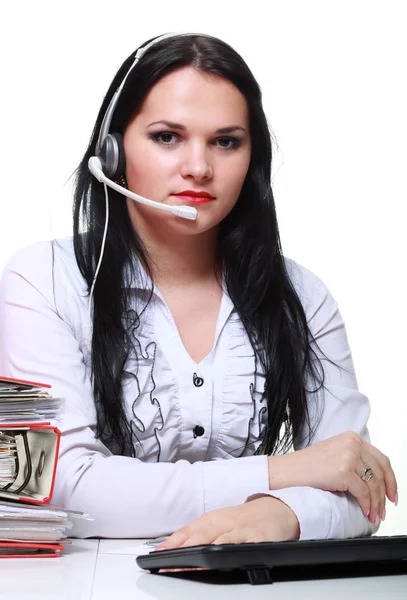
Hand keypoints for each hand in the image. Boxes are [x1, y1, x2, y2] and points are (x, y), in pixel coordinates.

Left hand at [155, 497, 299, 550]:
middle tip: (167, 562)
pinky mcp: (257, 538)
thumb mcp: (218, 522)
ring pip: (217, 541)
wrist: (275, 508)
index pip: (187, 531)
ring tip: (188, 563)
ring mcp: (240, 530)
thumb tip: (171, 546)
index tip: (157, 554)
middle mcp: (223, 523)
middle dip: (182, 549)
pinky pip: (242, 546)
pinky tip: (222, 559)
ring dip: (202, 552)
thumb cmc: (243, 518)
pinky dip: (231, 551)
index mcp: (211, 519)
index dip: (172, 543)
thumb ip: (197, 534)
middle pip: (199, 536)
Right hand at [268, 431, 397, 524]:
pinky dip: (366, 505)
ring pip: (373, 484)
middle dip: (385, 493)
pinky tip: (365, 512)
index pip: (381, 459)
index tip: (392, 492)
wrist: (287, 471)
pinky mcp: (344, 471)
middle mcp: (353, 444)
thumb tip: (373, 478)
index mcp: (352, 438)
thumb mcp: (335, 453)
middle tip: (385, 507)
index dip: (390, 479)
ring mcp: (349, 456)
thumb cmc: (306, 466)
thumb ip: (354, 458)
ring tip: (374, 514)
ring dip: (376, 503)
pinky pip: (363, 493)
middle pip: (380, 471)